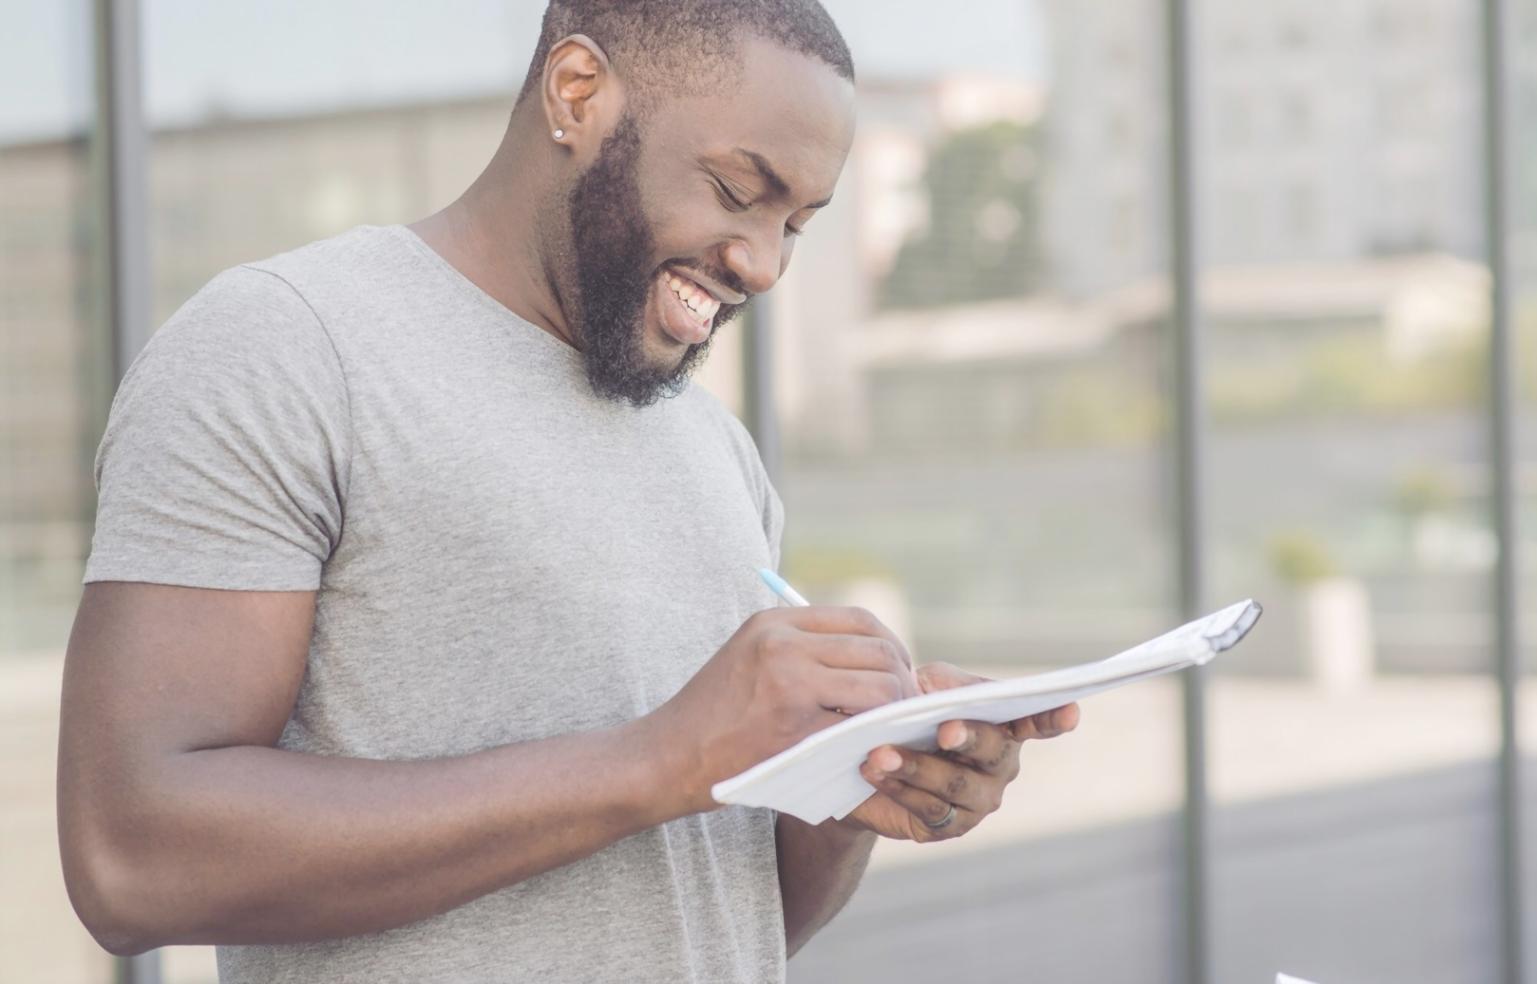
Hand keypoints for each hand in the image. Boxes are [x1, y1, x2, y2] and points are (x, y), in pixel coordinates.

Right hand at [653, 606, 919, 813]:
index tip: (898, 674)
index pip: (860, 619)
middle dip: (902, 681)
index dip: (891, 646)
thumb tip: (869, 656)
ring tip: (891, 732)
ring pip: (879, 687)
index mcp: (774, 622)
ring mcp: (788, 683)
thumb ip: (799, 649)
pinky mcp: (793, 728)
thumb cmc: (711, 716)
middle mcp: (782, 643)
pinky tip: (873, 752)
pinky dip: (875, 740)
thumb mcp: (749, 658)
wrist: (665, 757)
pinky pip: (859, 728)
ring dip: (895, 712)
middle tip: (905, 710)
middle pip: (878, 650)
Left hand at [842, 662, 1080, 841]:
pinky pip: (928, 808)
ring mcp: (979, 799)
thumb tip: (950, 692)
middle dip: (969, 737)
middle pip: (994, 750)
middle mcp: (1002, 764)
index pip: (1036, 719)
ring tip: (880, 752)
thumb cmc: (905, 714)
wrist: (862, 761)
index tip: (1071, 711)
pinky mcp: (948, 826)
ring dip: (916, 765)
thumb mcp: (921, 687)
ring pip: (956, 783)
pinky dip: (898, 786)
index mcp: (1003, 724)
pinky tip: (873, 770)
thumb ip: (942, 685)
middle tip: (944, 729)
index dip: (1054, 717)